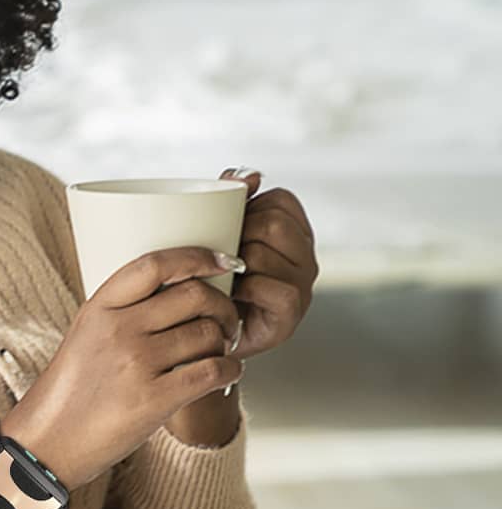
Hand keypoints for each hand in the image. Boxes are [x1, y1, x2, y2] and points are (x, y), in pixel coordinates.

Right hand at [1, 247, 243, 488]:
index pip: (155, 265)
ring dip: (226, 342)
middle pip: (194, 295)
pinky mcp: (155, 399)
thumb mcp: (85, 335)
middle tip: (226, 320)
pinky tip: (224, 375)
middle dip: (223, 306)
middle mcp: (118, 329)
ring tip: (219, 353)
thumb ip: (123, 311)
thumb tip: (180, 293)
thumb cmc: (71, 391)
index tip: (222, 262)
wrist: (48, 443)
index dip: (197, 257)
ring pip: (209, 333)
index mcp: (99, 308)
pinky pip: (214, 371)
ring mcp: (136, 363)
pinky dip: (230, 370)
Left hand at [219, 168, 319, 359]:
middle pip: (274, 224)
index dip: (250, 207)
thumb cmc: (209, 278)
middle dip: (240, 234)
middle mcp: (306, 258)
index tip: (231, 225)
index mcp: (294, 233)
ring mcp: (302, 288)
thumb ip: (230, 201)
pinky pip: (273, 289)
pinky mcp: (291, 316)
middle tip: (220, 253)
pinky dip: (245, 289)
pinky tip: (231, 295)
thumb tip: (243, 173)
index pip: (281, 200)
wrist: (203, 334)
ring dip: (236, 263)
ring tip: (222, 276)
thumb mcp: (217, 234)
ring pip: (266, 255)